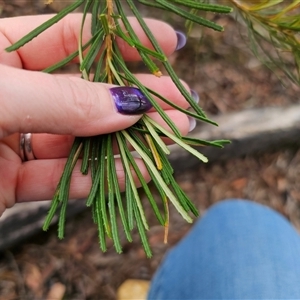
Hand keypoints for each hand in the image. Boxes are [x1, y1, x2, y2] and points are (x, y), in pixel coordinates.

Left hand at [0, 14, 191, 215]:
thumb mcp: (0, 96)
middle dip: (140, 97)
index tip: (171, 44)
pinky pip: (66, 178)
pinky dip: (102, 177)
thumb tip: (129, 106)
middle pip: (90, 93)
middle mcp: (17, 95)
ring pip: (84, 139)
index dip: (128, 39)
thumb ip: (62, 99)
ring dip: (130, 141)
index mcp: (3, 56)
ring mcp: (18, 139)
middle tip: (184, 100)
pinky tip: (140, 171)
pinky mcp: (15, 181)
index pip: (77, 37)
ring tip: (175, 135)